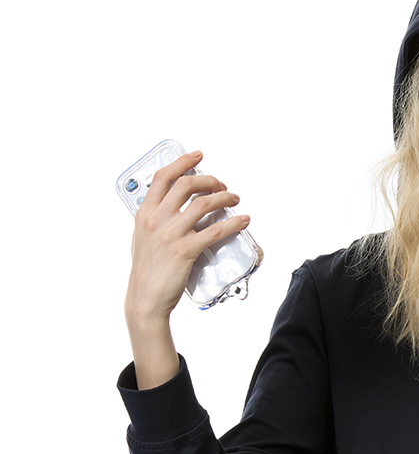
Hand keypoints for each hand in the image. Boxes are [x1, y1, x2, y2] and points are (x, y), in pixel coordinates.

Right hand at [124, 150, 250, 326]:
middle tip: (221, 185)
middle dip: (209, 179)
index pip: (162, 177)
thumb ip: (153, 220)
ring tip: (234, 199)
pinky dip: (232, 222)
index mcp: (144, 214)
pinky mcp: (185, 250)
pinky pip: (214, 230)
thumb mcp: (141, 238)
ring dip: (224, 197)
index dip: (182, 162)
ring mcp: (170, 234)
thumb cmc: (146, 272)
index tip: (197, 155)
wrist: (145, 299)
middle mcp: (156, 219)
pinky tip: (242, 220)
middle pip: (186, 185)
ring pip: (203, 203)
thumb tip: (169, 208)